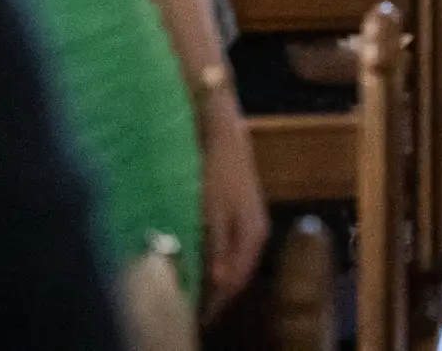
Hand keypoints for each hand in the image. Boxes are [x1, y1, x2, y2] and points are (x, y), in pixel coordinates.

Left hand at [199, 94, 269, 317]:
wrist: (218, 123)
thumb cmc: (214, 166)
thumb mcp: (212, 208)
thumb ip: (216, 245)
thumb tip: (216, 282)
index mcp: (254, 233)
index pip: (236, 280)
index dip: (215, 302)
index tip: (192, 319)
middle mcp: (255, 229)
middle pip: (236, 272)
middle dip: (214, 292)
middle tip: (186, 308)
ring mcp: (246, 218)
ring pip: (230, 259)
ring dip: (211, 275)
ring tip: (186, 287)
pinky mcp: (235, 208)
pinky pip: (225, 244)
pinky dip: (210, 256)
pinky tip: (192, 258)